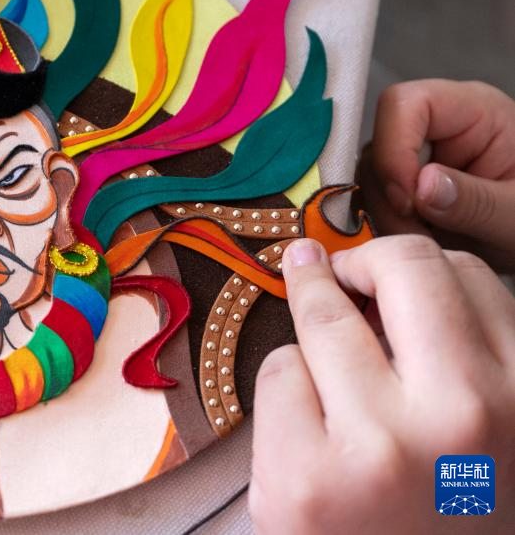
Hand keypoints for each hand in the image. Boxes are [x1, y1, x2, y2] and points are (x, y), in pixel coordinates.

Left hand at [249, 236, 514, 533]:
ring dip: (313, 322)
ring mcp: (379, 445)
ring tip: (314, 338)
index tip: (382, 272)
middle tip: (329, 266)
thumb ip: (461, 357)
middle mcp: (465, 416)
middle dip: (357, 260)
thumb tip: (375, 276)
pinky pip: (279, 374)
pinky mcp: (304, 476)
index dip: (415, 267)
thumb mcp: (491, 435)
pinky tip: (304, 427)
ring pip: (324, 318)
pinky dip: (285, 389)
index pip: (468, 276)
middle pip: (399, 268)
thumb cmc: (447, 519)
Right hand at [357, 80, 514, 271]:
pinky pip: (377, 206)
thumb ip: (476, 201)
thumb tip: (420, 186)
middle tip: (418, 237)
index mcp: (475, 112)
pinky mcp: (410, 192)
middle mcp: (440, 129)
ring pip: (371, 181)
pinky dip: (390, 231)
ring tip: (428, 247)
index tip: (408, 199)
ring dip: (387, 220)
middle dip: (389, 198)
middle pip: (378, 145)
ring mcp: (421, 161)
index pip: (404, 104)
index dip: (393, 148)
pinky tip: (421, 248)